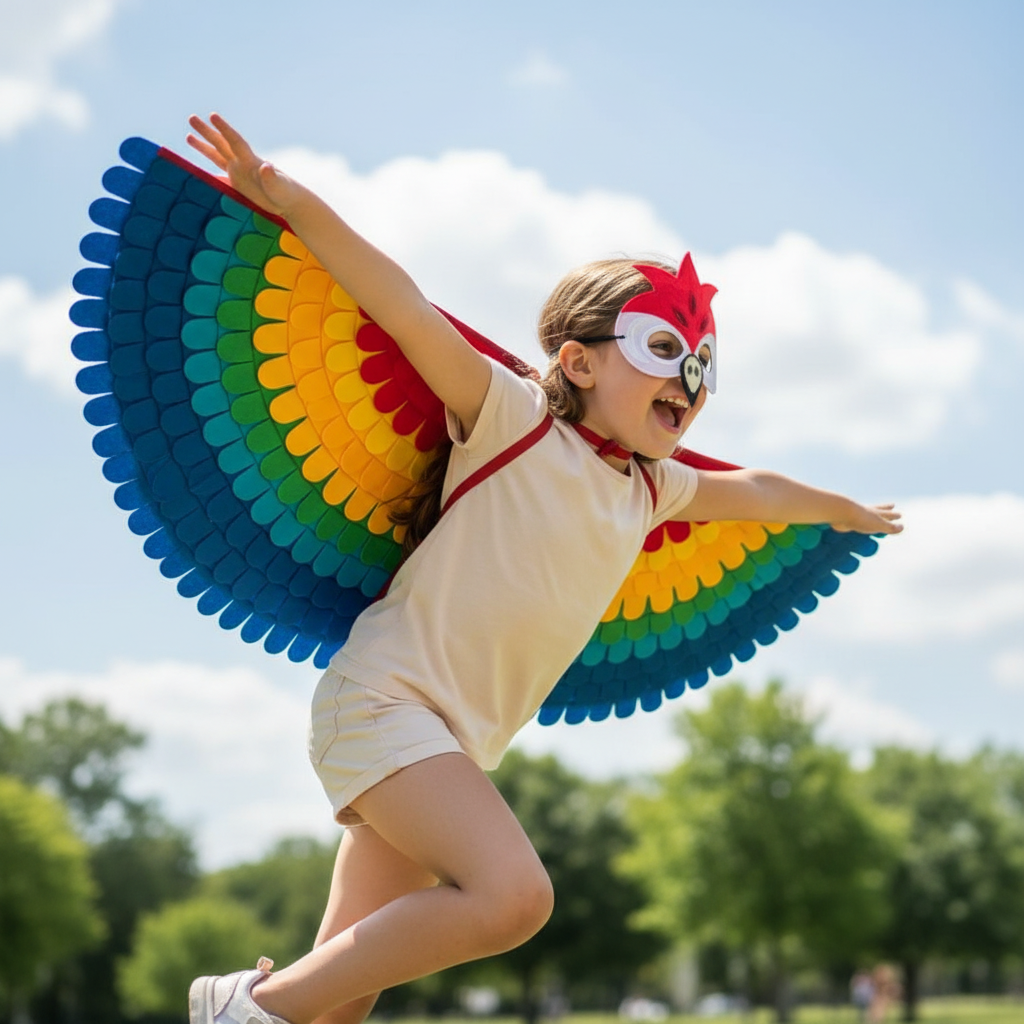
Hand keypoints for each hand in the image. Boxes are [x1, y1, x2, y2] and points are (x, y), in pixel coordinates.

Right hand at [186, 113, 301, 217]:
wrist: (291, 202)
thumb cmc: (287, 194)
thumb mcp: (280, 187)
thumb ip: (272, 177)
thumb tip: (266, 166)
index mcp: (251, 161)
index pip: (235, 142)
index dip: (224, 129)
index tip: (212, 116)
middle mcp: (242, 163)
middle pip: (222, 144)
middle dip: (207, 132)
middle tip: (192, 118)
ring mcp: (239, 173)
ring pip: (218, 156)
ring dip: (204, 146)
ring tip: (188, 136)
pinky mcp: (238, 184)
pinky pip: (219, 174)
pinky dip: (208, 171)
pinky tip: (197, 170)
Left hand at [831, 502, 902, 534]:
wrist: (841, 512)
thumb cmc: (861, 519)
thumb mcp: (878, 524)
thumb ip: (890, 527)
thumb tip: (902, 528)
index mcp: (876, 513)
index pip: (888, 514)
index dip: (894, 515)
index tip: (900, 514)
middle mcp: (868, 511)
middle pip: (879, 509)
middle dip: (886, 508)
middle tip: (892, 505)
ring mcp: (857, 514)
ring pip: (867, 512)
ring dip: (873, 512)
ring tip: (874, 512)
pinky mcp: (847, 518)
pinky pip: (855, 519)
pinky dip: (858, 520)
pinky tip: (855, 521)